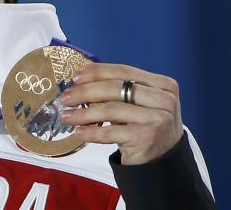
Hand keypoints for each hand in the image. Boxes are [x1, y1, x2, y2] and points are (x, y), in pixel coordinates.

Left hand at [59, 62, 183, 164]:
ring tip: (67, 116)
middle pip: (115, 88)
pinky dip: (91, 132)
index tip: (75, 76)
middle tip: (65, 97)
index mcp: (163, 85)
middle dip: (85, 92)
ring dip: (83, 113)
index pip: (124, 72)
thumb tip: (80, 80)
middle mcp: (164, 100)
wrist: (164, 159)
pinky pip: (110, 132)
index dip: (97, 72)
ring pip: (110, 110)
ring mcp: (157, 119)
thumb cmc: (146, 124)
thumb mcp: (140, 103)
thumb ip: (119, 89)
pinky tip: (79, 132)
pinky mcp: (146, 138)